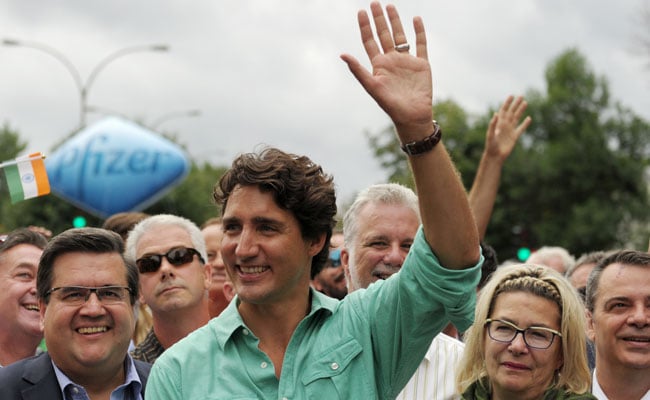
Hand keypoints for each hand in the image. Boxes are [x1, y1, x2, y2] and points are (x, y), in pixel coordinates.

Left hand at [341, 2, 432, 140]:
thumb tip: (342, 54)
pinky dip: (419, 31)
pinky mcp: (422, 64)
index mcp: (379, 65)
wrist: (412, 116)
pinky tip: (416, 19)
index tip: (361, 11)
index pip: (370, 41)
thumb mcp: (372, 86)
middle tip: (374, 2)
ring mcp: (407, 61)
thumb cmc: (390, 105)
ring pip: (400, 36)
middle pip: (384, 34)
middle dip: (379, 19)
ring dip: (395, 21)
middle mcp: (392, 60)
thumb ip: (358, 70)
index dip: (365, 26)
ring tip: (390, 6)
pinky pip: (421, 44)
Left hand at [484, 95, 531, 161]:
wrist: (495, 156)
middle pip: (511, 112)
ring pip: (517, 118)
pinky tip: (529, 118)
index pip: (504, 110)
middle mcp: (504, 125)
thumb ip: (492, 124)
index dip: (507, 103)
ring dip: (521, 111)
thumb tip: (496, 113)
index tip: (512, 95)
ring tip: (525, 103)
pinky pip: (521, 128)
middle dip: (516, 104)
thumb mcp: (490, 134)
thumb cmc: (490, 146)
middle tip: (521, 95)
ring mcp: (510, 130)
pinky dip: (525, 124)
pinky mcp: (514, 137)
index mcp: (498, 123)